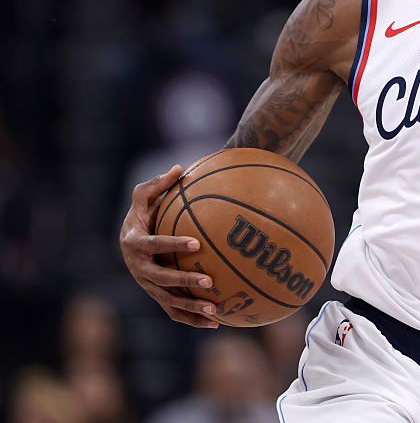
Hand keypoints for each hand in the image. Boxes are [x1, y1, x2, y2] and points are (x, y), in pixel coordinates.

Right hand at [119, 165, 218, 327]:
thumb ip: (158, 184)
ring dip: (192, 307)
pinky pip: (175, 311)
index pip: (154, 246)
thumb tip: (179, 168)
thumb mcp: (144, 195)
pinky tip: (219, 321)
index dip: (172, 245)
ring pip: (168, 301)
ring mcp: (147, 285)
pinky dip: (194, 318)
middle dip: (184, 283)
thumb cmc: (141, 213)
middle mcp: (138, 268)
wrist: (129, 238)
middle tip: (209, 282)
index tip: (196, 243)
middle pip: (161, 280)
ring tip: (217, 310)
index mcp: (134, 243)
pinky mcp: (157, 296)